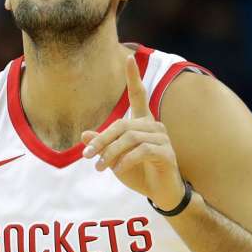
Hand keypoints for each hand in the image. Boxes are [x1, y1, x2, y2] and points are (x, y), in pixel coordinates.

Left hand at [81, 54, 185, 210]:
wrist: (161, 194)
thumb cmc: (139, 174)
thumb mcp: (115, 159)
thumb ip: (103, 145)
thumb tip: (84, 133)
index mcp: (143, 123)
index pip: (139, 95)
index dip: (134, 77)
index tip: (129, 58)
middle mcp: (154, 126)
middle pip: (123, 124)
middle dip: (102, 140)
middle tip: (86, 156)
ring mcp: (163, 139)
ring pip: (131, 137)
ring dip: (111, 153)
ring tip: (100, 168)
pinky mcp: (167, 153)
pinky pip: (142, 150)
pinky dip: (127, 160)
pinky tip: (118, 170)